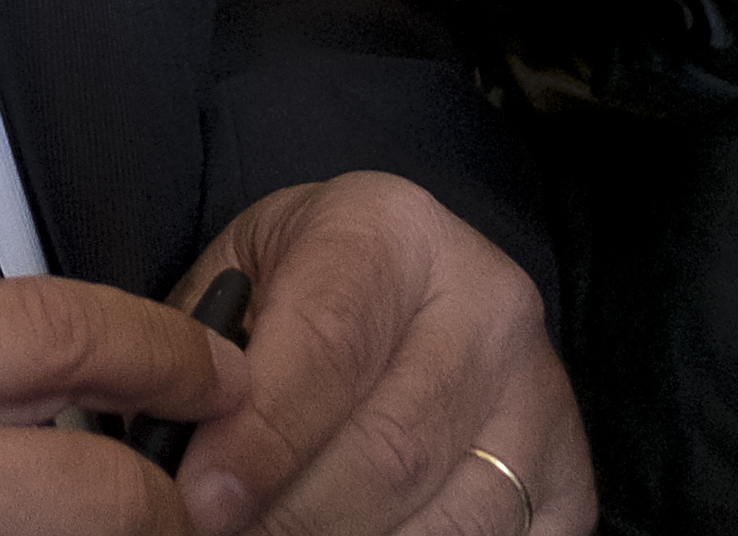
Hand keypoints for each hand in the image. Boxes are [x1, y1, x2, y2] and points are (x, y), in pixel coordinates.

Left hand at [165, 174, 580, 535]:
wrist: (401, 290)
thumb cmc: (297, 290)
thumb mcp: (237, 284)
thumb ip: (203, 356)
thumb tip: (166, 455)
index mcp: (393, 230)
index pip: (329, 344)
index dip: (263, 435)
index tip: (202, 498)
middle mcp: (488, 303)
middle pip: (390, 447)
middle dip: (294, 517)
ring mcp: (542, 395)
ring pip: (451, 515)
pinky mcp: (572, 479)